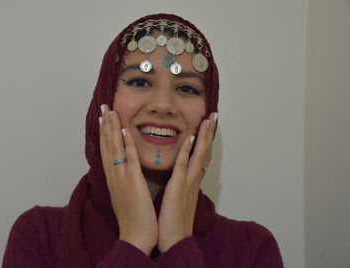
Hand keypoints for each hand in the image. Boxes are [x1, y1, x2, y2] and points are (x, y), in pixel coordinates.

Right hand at [99, 105, 157, 255]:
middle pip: (107, 145)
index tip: (104, 118)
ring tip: (110, 111)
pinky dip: (126, 144)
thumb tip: (123, 169)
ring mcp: (122, 177)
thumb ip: (124, 180)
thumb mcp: (125, 195)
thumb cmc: (132, 217)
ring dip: (112, 128)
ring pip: (114, 148)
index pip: (107, 150)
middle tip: (104, 107)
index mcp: (113, 178)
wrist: (135, 236)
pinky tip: (124, 130)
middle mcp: (114, 175)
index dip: (105, 133)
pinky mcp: (133, 182)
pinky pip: (129, 159)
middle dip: (105, 125)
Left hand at [157, 112, 217, 252]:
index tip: (209, 126)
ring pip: (199, 155)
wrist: (174, 240)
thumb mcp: (180, 198)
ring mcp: (188, 182)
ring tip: (208, 120)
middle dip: (210, 133)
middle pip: (205, 152)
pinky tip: (190, 137)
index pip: (201, 157)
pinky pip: (184, 166)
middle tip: (214, 115)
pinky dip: (188, 151)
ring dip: (204, 136)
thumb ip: (182, 185)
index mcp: (192, 182)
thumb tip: (182, 175)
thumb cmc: (174, 221)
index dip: (206, 141)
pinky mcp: (178, 187)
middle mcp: (193, 179)